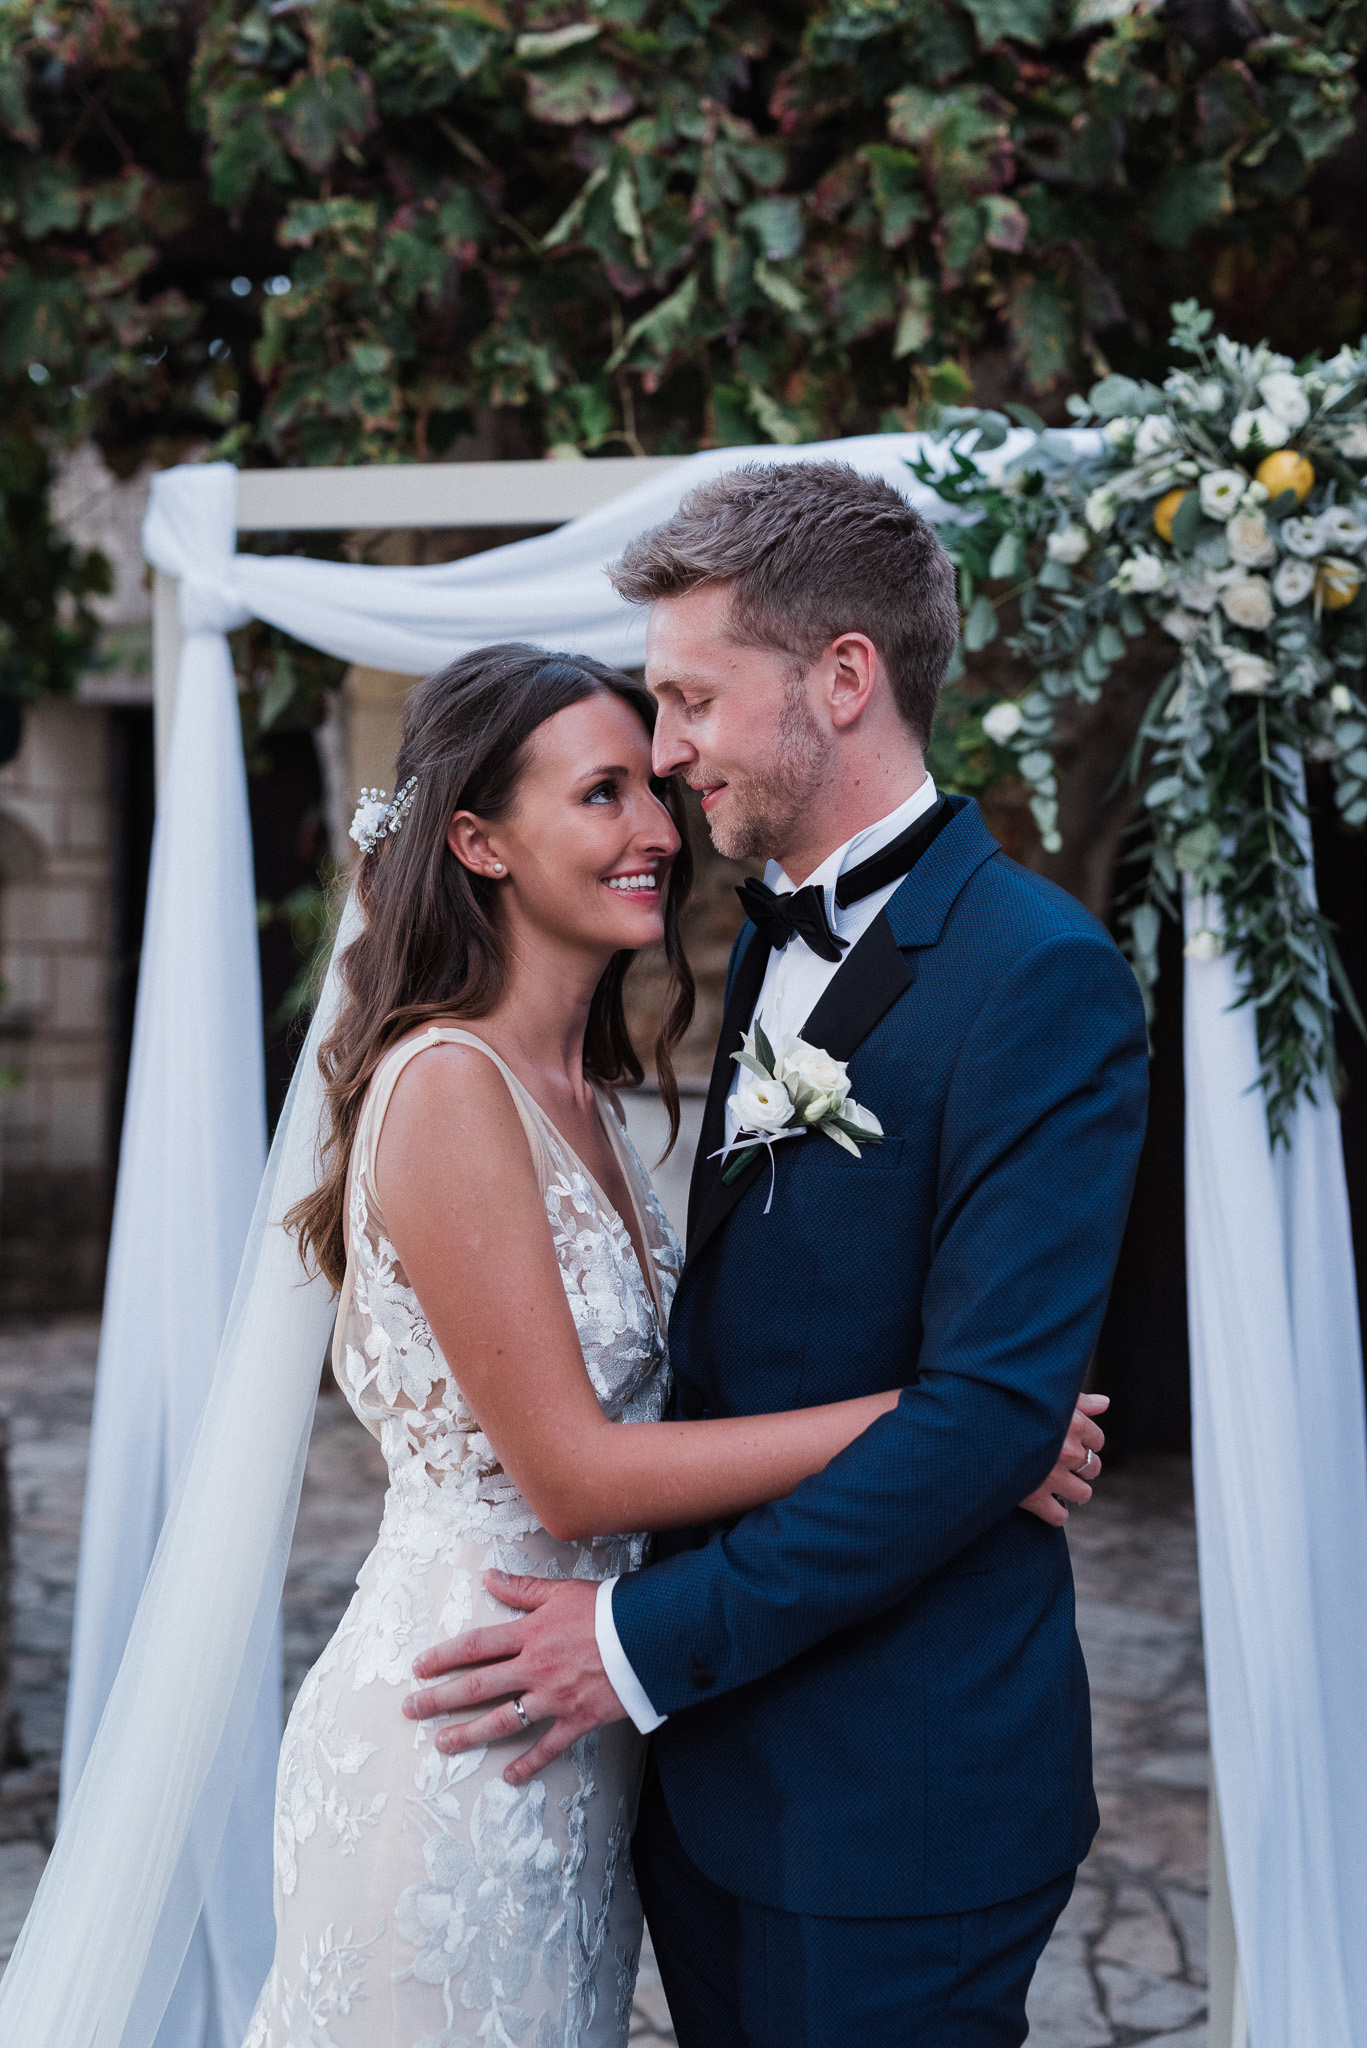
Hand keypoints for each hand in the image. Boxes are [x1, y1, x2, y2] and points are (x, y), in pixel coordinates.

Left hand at [402, 1571, 625, 1785]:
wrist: (649, 1635)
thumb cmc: (608, 1609)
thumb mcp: (562, 1592)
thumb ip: (523, 1590)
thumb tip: (489, 1578)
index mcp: (530, 1634)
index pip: (475, 1647)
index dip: (444, 1657)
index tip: (419, 1668)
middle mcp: (535, 1668)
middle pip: (478, 1686)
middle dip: (440, 1699)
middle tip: (411, 1710)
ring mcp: (554, 1697)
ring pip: (503, 1720)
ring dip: (469, 1734)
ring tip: (442, 1744)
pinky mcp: (577, 1719)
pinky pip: (547, 1747)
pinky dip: (528, 1763)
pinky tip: (509, 1777)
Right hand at [1019, 1393, 1107, 1526]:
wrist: (972, 1428)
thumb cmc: (1010, 1406)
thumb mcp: (1046, 1398)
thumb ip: (1079, 1401)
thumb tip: (1105, 1403)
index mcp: (1074, 1423)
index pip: (1097, 1440)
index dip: (1083, 1442)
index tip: (1067, 1442)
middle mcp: (1068, 1451)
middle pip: (1093, 1468)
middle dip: (1079, 1467)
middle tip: (1058, 1463)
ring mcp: (1053, 1477)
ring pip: (1083, 1494)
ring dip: (1071, 1490)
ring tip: (1053, 1483)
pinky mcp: (1034, 1498)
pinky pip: (1059, 1516)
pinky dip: (1054, 1513)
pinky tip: (1043, 1502)